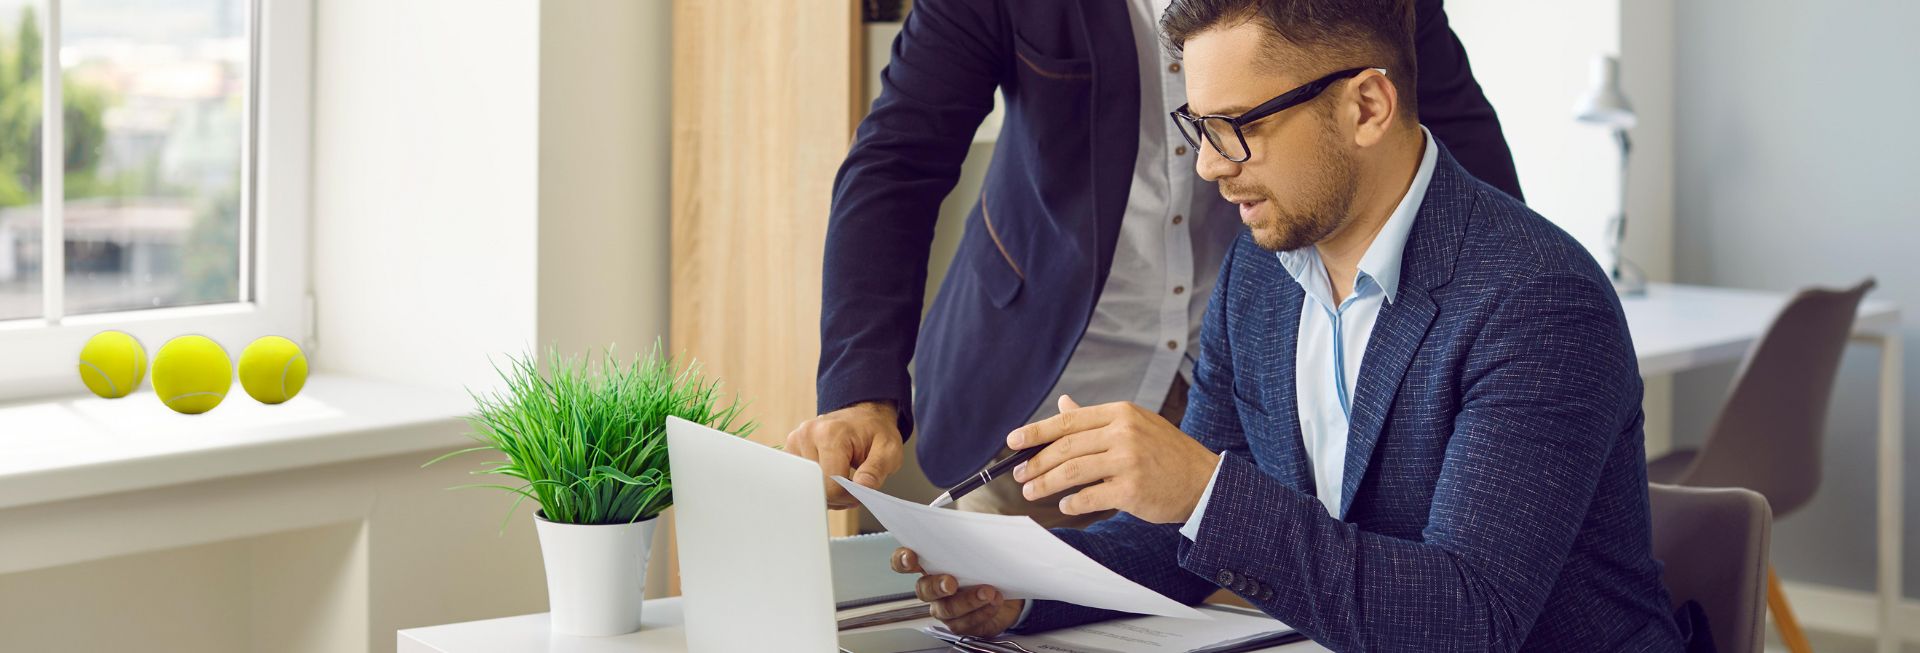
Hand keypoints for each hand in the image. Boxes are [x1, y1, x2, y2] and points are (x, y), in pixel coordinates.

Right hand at [786, 401, 903, 508]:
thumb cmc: (876, 432)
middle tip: (852, 487)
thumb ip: (876, 470)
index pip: (831, 485)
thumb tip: (862, 488)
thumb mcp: (889, 449)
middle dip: (836, 496)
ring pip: (807, 486)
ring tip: (842, 479)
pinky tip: (829, 477)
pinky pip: (801, 479)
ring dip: (826, 491)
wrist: (864, 414)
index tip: (860, 491)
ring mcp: (796, 441)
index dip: (848, 496)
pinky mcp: (791, 449)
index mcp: (830, 434)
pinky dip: (817, 484)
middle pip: (817, 487)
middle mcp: (807, 435)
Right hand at [891, 547, 1023, 636]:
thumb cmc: (985, 560)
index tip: (911, 557)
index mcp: (928, 563)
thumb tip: (975, 527)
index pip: (903, 561)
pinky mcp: (963, 624)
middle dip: (937, 586)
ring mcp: (945, 608)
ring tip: (988, 592)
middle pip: (924, 591)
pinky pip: (966, 624)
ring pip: (947, 610)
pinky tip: (994, 602)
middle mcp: (932, 587)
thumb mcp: (978, 542)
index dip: (902, 560)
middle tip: (951, 582)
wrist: (1006, 584)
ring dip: (968, 601)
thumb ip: (969, 534)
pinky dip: (982, 612)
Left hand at [1008, 395, 1219, 522]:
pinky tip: (1064, 505)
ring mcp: (1128, 461)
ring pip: (1072, 471)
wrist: (1203, 481)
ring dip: (1046, 484)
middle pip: (1065, 447)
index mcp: (1120, 413)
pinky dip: (1072, 502)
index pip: (1067, 421)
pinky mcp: (1131, 489)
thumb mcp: (1135, 425)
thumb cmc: (1165, 453)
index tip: (1013, 443)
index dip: (1036, 432)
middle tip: (1020, 476)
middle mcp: (1123, 433)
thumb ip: (1096, 418)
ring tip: (1032, 492)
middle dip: (1036, 463)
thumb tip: (1063, 404)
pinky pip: (1090, 496)